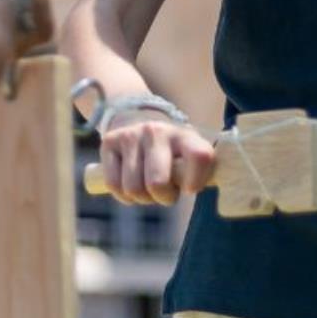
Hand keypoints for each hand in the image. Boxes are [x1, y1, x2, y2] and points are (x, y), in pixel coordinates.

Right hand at [98, 110, 215, 206]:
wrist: (137, 119)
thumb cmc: (171, 151)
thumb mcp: (189, 154)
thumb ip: (199, 171)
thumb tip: (206, 192)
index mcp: (185, 135)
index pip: (200, 156)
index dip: (195, 181)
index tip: (189, 189)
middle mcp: (157, 131)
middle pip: (157, 183)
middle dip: (162, 198)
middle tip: (166, 194)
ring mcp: (131, 135)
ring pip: (133, 188)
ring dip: (142, 198)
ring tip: (148, 189)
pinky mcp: (110, 142)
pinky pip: (115, 185)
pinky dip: (124, 196)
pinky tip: (131, 187)